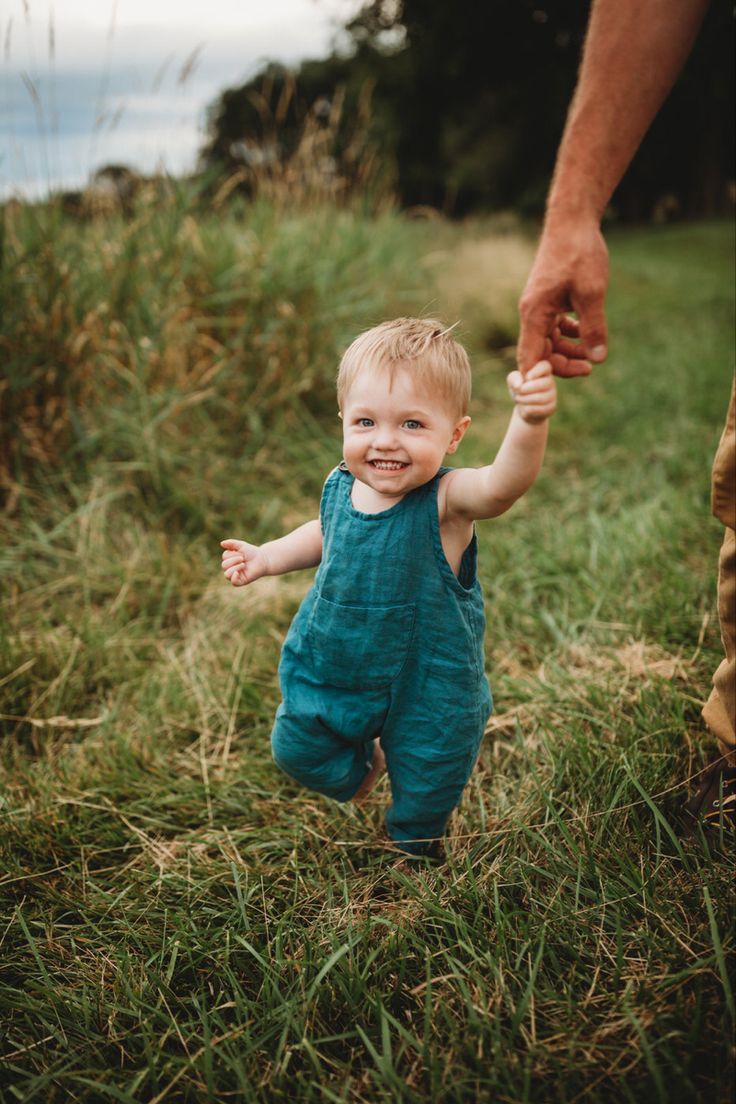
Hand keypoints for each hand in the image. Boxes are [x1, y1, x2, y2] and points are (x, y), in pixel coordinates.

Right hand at [220, 538, 269, 586]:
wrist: (263, 559)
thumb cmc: (251, 552)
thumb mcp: (241, 545)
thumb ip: (232, 543)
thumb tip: (221, 543)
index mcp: (229, 559)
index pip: (224, 557)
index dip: (232, 554)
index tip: (241, 553)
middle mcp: (230, 568)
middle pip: (224, 565)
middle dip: (233, 560)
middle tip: (243, 558)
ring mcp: (235, 575)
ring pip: (226, 574)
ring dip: (235, 568)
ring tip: (243, 564)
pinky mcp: (241, 581)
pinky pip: (234, 582)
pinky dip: (234, 578)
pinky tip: (238, 573)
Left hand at [507, 359, 556, 423]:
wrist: (524, 408)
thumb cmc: (520, 390)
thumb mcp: (513, 381)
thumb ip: (514, 378)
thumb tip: (519, 385)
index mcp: (543, 371)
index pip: (545, 366)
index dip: (536, 372)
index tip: (527, 378)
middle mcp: (550, 381)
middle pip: (544, 383)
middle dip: (526, 389)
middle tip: (518, 391)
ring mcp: (552, 395)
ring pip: (540, 398)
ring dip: (524, 399)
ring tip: (518, 399)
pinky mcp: (551, 407)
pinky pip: (539, 409)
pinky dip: (527, 409)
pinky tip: (524, 408)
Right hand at [518, 215, 608, 377]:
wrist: (572, 221)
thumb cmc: (579, 254)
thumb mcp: (592, 294)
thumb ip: (593, 328)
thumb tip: (598, 358)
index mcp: (535, 314)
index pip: (530, 359)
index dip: (541, 378)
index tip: (560, 387)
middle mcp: (532, 313)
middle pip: (540, 353)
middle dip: (563, 364)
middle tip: (591, 367)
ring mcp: (539, 306)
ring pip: (548, 340)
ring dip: (568, 350)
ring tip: (594, 354)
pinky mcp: (548, 299)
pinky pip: (553, 326)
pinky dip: (569, 334)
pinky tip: (587, 332)